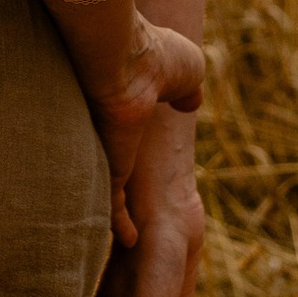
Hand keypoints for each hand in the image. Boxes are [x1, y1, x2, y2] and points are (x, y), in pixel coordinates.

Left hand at [85, 14, 204, 247]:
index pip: (125, 132)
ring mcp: (106, 152)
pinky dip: (120, 223)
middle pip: (109, 165)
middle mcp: (110, 131)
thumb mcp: (185, 70)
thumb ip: (187, 88)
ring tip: (130, 235)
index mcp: (128, 104)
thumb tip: (192, 100)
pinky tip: (131, 239)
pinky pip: (112, 205)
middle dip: (116, 185)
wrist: (124, 58)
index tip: (140, 162)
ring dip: (117, 213)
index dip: (130, 144)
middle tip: (131, 207)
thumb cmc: (154, 56)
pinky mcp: (108, 170)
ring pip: (107, 190)